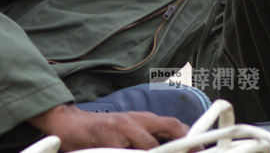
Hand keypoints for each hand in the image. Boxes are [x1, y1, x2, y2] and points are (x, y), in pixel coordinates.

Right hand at [29, 103, 187, 150]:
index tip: (199, 148)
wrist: (69, 124)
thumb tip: (170, 145)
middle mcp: (134, 120)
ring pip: (148, 144)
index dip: (188, 136)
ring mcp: (120, 127)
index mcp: (141, 119)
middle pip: (166, 128)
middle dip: (180, 142)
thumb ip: (146, 139)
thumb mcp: (127, 132)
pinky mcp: (106, 137)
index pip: (171, 124)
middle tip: (190, 151)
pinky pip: (125, 151)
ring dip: (156, 152)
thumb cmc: (101, 132)